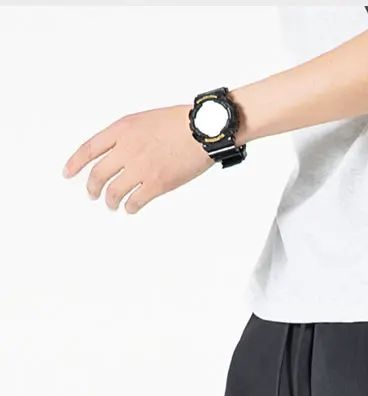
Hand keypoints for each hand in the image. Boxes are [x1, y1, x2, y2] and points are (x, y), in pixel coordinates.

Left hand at [63, 105, 212, 213]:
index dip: (75, 163)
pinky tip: (130, 208)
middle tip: (92, 193)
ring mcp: (141, 168)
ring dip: (110, 201)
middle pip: (98, 174)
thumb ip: (128, 135)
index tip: (68, 173)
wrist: (203, 130)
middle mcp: (127, 148)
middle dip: (92, 187)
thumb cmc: (180, 123)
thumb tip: (118, 155)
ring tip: (112, 205)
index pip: (89, 148)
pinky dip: (129, 207)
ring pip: (113, 191)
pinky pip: (135, 201)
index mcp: (123, 129)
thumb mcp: (145, 119)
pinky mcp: (157, 184)